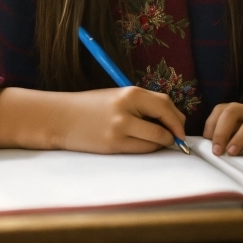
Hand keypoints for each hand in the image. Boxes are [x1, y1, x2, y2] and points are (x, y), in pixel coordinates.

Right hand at [0, 85, 185, 154]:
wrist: (61, 117)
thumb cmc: (91, 106)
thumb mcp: (118, 97)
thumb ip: (143, 104)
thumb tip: (172, 119)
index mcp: (130, 93)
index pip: (165, 104)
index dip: (177, 118)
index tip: (180, 127)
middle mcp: (127, 109)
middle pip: (165, 122)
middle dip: (175, 132)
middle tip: (176, 139)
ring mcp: (120, 129)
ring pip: (156, 139)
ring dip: (162, 142)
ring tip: (157, 141)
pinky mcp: (114, 145)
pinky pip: (142, 150)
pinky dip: (148, 149)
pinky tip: (142, 145)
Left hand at [203, 92, 242, 156]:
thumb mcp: (236, 130)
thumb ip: (225, 136)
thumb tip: (212, 148)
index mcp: (234, 108)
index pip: (219, 110)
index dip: (211, 126)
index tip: (208, 144)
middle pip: (232, 113)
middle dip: (222, 132)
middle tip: (218, 151)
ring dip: (241, 137)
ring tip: (233, 152)